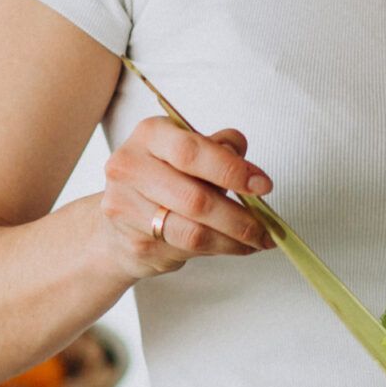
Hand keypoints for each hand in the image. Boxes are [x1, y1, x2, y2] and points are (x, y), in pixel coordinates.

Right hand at [98, 117, 272, 276]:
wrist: (118, 222)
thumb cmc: (161, 179)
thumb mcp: (187, 151)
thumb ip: (216, 149)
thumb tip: (243, 158)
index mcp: (149, 135)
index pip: (192, 152)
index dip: (231, 170)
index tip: (262, 185)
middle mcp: (130, 168)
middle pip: (195, 198)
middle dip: (240, 217)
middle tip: (266, 226)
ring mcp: (127, 209)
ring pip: (193, 232)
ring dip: (233, 240)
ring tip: (257, 240)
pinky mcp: (135, 243)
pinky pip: (187, 251)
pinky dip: (218, 250)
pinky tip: (233, 245)